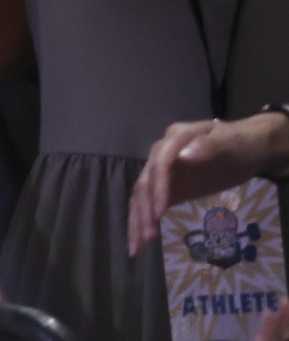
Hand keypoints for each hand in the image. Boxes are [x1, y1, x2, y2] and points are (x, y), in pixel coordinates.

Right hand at [128, 113, 288, 254]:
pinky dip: (145, 221)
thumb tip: (184, 157)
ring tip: (136, 247)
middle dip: (143, 210)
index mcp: (175, 138)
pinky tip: (142, 240)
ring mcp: (163, 172)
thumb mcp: (231, 142)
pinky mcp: (169, 187)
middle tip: (146, 237)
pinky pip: (152, 204)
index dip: (158, 188)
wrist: (248, 148)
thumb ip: (208, 147)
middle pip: (146, 183)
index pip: (160, 164)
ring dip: (138, 220)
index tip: (159, 214)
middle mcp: (162, 154)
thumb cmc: (241, 144)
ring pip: (143, 196)